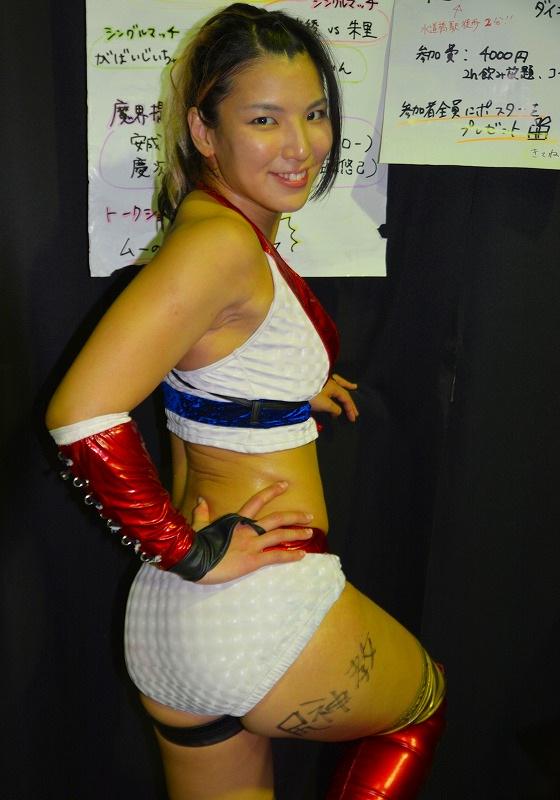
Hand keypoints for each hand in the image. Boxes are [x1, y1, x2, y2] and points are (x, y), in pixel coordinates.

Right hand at [191, 482, 313, 583]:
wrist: (194, 559)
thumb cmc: (196, 543)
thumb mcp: (199, 525)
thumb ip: (202, 512)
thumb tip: (200, 499)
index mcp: (236, 519)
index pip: (257, 501)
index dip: (272, 492)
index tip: (285, 485)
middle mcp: (248, 529)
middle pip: (277, 519)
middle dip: (295, 516)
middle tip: (309, 516)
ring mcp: (252, 544)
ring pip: (280, 535)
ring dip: (297, 534)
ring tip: (310, 533)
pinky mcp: (253, 560)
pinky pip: (276, 556)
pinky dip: (290, 555)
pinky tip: (301, 555)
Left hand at [310, 373, 358, 421]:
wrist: (295, 386)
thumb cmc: (311, 395)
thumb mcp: (324, 404)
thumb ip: (334, 408)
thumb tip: (338, 411)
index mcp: (335, 388)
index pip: (346, 399)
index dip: (350, 409)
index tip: (353, 419)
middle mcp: (332, 382)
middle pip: (344, 393)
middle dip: (350, 403)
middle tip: (356, 412)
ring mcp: (325, 380)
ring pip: (339, 383)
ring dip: (346, 386)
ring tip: (354, 387)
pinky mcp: (318, 380)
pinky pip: (332, 380)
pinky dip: (337, 382)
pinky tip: (337, 380)